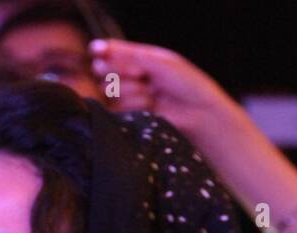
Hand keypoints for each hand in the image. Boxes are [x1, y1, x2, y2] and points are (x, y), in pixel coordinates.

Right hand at [89, 39, 233, 130]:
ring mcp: (131, 97)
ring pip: (110, 90)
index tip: (97, 52)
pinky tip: (150, 105)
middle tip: (140, 75)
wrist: (200, 113)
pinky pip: (117, 109)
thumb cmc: (187, 84)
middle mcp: (133, 77)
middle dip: (120, 71)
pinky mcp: (131, 116)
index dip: (103, 52)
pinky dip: (132, 105)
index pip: (112, 52)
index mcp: (142, 58)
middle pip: (105, 71)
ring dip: (129, 90)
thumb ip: (131, 57)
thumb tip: (101, 54)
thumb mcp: (160, 62)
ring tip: (151, 94)